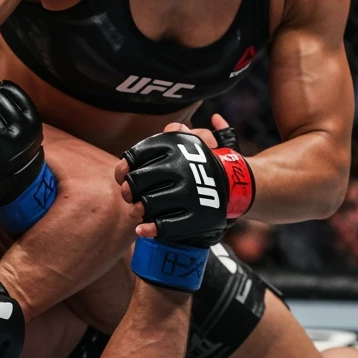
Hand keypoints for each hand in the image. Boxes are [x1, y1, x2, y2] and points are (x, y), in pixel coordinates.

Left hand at [115, 114, 237, 238]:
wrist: (234, 182)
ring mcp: (190, 193)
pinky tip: (141, 229)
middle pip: (137, 182)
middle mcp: (182, 168)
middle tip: (130, 196)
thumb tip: (168, 127)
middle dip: (128, 191)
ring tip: (137, 210)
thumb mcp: (189, 141)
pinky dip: (150, 229)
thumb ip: (173, 133)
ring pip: (149, 204)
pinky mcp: (198, 216)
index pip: (135, 157)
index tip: (123, 176)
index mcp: (176, 147)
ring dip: (137, 210)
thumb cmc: (199, 162)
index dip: (123, 169)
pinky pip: (167, 225)